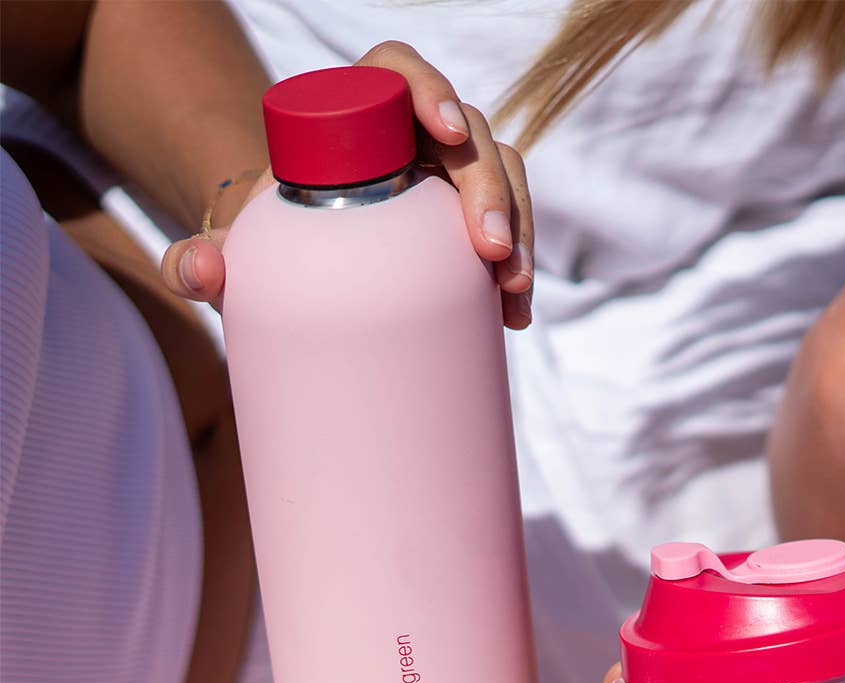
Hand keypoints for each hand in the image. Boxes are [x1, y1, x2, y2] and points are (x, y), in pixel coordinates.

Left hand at [161, 43, 533, 328]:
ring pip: (500, 176)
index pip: (397, 71)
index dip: (428, 89)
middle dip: (490, 187)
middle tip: (490, 252)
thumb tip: (200, 272)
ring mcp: (443, 180)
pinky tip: (513, 316)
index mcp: (352, 113)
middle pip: (467, 134)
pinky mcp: (463, 225)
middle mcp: (407, 137)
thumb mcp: (228, 255)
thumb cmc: (261, 249)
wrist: (290, 274)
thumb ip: (194, 262)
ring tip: (512, 292)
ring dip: (518, 229)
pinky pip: (505, 227)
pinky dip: (514, 269)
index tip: (443, 132)